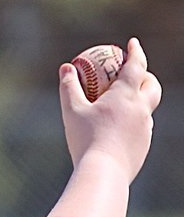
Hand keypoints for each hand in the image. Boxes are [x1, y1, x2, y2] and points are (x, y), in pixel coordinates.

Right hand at [59, 37, 161, 184]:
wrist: (103, 172)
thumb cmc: (85, 139)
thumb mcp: (72, 111)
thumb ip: (69, 88)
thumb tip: (65, 68)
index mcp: (126, 96)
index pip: (136, 66)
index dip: (135, 52)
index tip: (132, 43)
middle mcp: (141, 109)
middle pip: (152, 85)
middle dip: (145, 76)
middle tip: (133, 74)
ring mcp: (145, 128)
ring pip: (147, 108)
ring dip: (139, 101)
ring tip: (122, 105)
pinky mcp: (143, 145)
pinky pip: (140, 128)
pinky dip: (132, 123)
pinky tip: (117, 131)